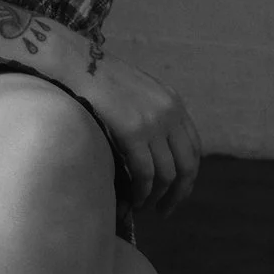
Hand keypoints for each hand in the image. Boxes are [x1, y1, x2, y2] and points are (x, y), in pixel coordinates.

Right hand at [74, 48, 200, 212]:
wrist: (79, 63)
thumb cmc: (101, 79)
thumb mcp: (139, 93)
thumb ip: (153, 115)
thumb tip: (155, 149)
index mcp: (174, 103)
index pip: (194, 149)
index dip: (188, 177)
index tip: (176, 193)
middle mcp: (170, 112)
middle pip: (187, 165)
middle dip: (179, 194)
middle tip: (165, 210)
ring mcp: (154, 121)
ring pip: (167, 173)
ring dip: (157, 197)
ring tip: (145, 207)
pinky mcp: (133, 130)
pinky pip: (145, 171)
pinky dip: (141, 191)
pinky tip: (134, 200)